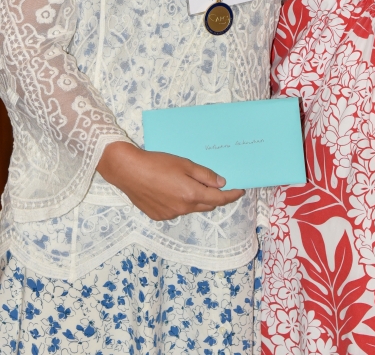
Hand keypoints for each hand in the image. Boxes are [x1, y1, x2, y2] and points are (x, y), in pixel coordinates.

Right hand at [97, 141, 244, 220]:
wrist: (128, 171)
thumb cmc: (157, 163)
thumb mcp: (185, 164)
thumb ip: (205, 175)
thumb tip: (221, 183)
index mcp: (191, 195)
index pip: (219, 199)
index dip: (231, 195)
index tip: (240, 190)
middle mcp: (183, 209)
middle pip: (206, 205)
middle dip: (215, 197)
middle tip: (219, 186)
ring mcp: (170, 214)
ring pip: (191, 208)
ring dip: (196, 199)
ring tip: (190, 185)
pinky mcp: (158, 216)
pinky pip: (176, 210)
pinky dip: (180, 202)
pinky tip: (172, 190)